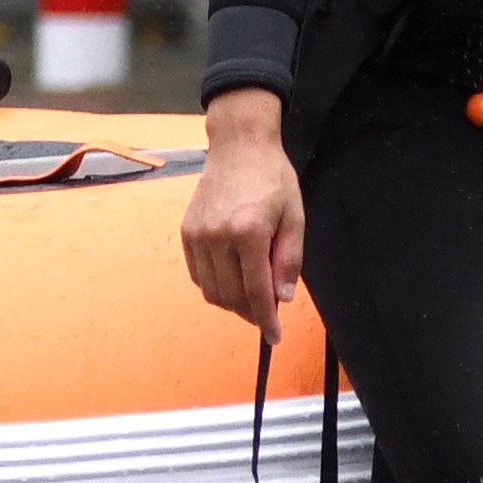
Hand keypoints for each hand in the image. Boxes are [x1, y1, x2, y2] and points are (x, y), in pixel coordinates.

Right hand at [183, 93, 303, 327]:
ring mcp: (198, 235)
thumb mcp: (294, 216)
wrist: (239, 145)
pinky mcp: (187, 232)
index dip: (266, 319)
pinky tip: (231, 280)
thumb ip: (289, 259)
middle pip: (231, 296)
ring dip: (232, 303)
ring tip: (251, 298)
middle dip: (251, 313)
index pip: (256, 291)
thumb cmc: (273, 178)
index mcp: (248, 232)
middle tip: (267, 313)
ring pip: (212, 291)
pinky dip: (215, 286)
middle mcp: (217, 237)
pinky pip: (199, 275)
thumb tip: (281, 297)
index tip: (274, 336)